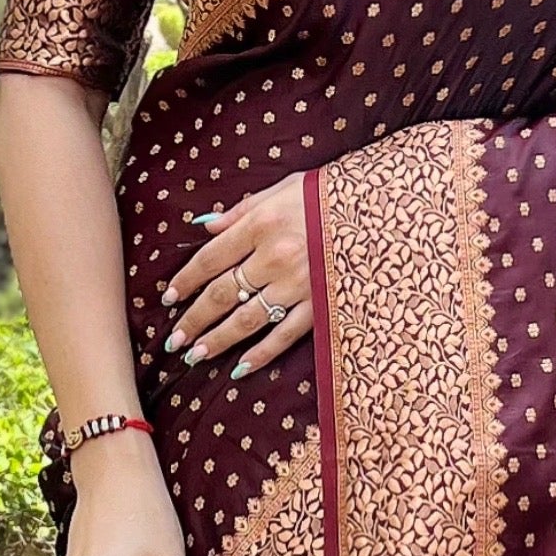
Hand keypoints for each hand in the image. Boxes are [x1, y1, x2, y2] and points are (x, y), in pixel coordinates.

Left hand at [162, 170, 313, 378]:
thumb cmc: (333, 194)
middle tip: (174, 339)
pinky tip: (241, 367)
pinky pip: (285, 335)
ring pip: (247, 319)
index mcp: (262, 225)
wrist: (386, 209)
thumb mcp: (286, 187)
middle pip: (223, 293)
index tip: (169, 298)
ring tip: (196, 355)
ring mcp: (298, 286)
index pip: (211, 258)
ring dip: (218, 340)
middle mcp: (275, 257)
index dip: (185, 280)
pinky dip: (261, 354)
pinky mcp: (321, 306)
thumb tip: (206, 226)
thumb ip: (243, 209)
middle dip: (195, 318)